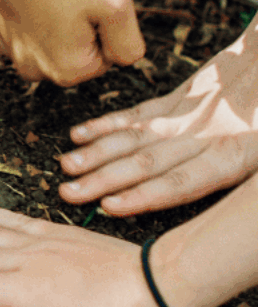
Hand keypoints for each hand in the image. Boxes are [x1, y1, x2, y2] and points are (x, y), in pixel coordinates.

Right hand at [0, 0, 143, 85]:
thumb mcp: (118, 3)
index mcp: (67, 68)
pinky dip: (21, 7)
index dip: (106, 26)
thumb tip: (125, 58)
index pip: (105, 58)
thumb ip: (128, 44)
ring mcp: (2, 46)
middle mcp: (30, 67)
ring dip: (48, 19)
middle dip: (77, 27)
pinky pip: (12, 24)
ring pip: (41, 39)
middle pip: (70, 53)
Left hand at [59, 15, 257, 214]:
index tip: (113, 205)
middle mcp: (208, 142)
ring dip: (98, 157)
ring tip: (66, 167)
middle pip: (148, 167)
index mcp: (238, 153)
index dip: (147, 195)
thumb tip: (213, 144)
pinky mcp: (178, 102)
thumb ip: (241, 147)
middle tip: (69, 193)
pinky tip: (80, 133)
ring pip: (137, 144)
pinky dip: (108, 124)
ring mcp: (189, 124)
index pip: (184, 182)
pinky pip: (138, 117)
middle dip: (105, 181)